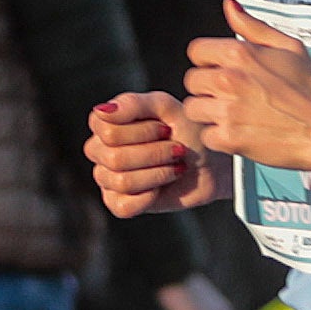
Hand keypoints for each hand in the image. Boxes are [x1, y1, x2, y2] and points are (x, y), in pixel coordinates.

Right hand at [81, 90, 205, 219]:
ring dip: (158, 173)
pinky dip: (149, 196)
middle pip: (114, 158)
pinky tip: (161, 187)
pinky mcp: (118, 203)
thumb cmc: (187, 131)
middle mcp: (99, 150)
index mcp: (105, 123)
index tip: (166, 129)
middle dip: (155, 154)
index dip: (142, 132)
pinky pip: (124, 206)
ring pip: (122, 181)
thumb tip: (102, 110)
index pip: (107, 130)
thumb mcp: (166, 108)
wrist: (211, 163)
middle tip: (176, 150)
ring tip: (174, 166)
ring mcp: (106, 177)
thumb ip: (134, 103)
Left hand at [177, 25, 310, 176]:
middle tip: (231, 95)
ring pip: (194, 109)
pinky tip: (240, 132)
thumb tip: (229, 3)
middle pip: (191, 81)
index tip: (224, 70)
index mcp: (239, 53)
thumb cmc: (309, 89)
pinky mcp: (229, 138)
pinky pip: (206, 135)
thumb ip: (252, 26)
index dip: (209, 61)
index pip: (196, 51)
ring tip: (234, 115)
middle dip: (208, 87)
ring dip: (210, 113)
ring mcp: (227, 110)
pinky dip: (220, 137)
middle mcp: (229, 79)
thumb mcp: (288, 47)